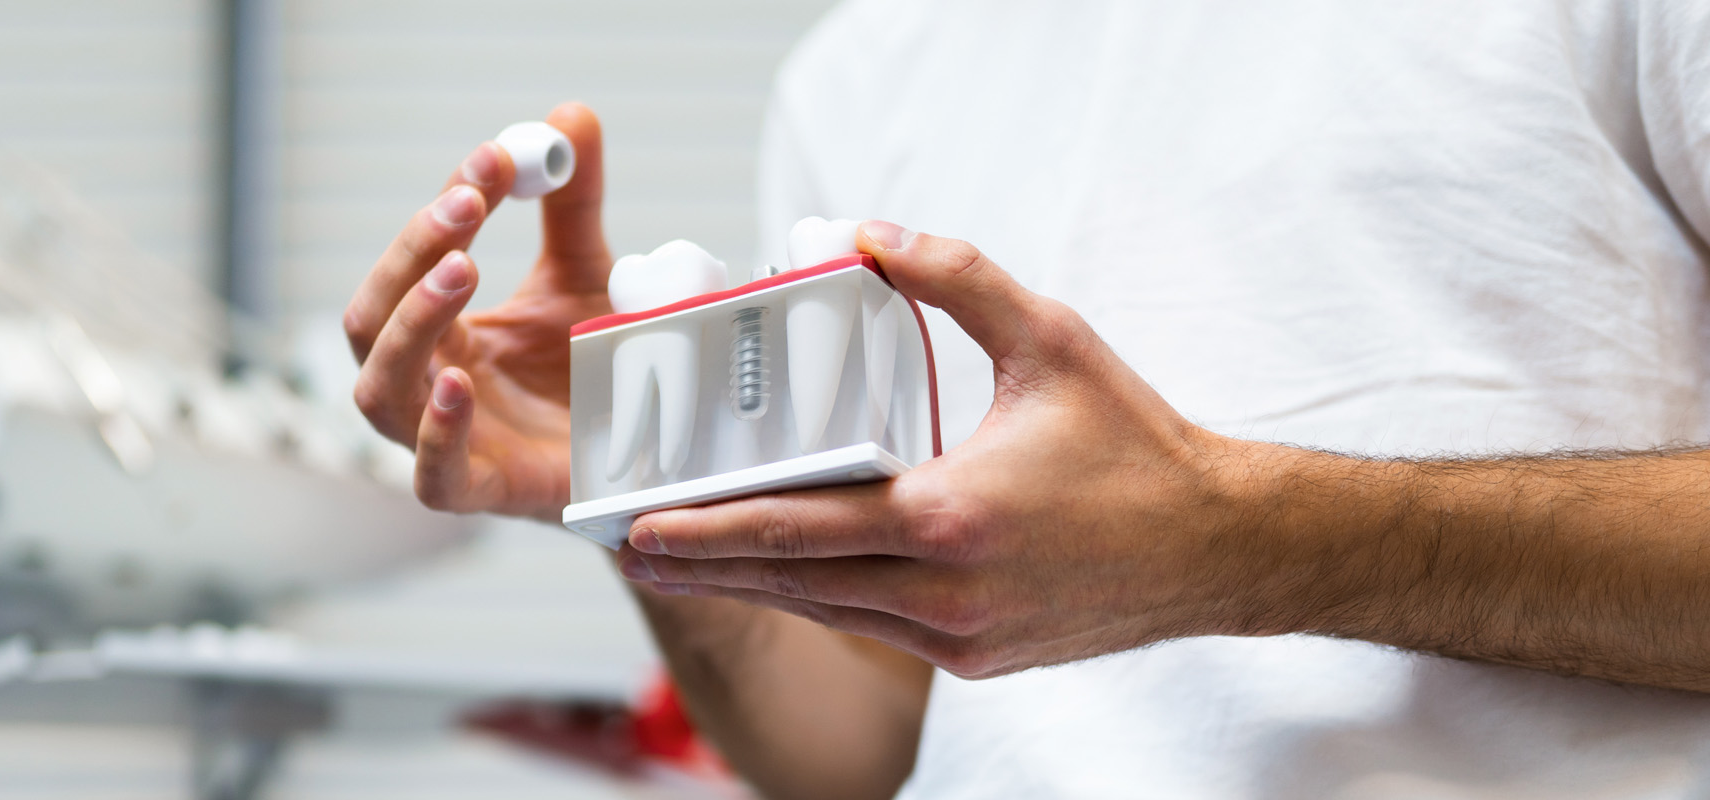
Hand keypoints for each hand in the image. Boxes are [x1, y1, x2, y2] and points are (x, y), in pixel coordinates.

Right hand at [344, 103, 611, 520]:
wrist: (644, 461)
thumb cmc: (593, 373)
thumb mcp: (586, 277)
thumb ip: (574, 206)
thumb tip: (570, 116)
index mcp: (442, 331)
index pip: (413, 262)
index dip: (443, 208)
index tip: (492, 159)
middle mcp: (428, 381)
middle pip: (372, 319)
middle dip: (410, 255)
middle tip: (469, 205)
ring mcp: (449, 441)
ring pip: (379, 390)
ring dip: (411, 324)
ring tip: (461, 270)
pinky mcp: (484, 493)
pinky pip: (433, 475)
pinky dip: (436, 430)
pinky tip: (457, 384)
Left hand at [612, 222, 1266, 678]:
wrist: (1220, 547)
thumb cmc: (1136, 443)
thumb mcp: (1049, 337)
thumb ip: (953, 277)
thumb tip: (867, 233)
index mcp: (952, 517)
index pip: (799, 527)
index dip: (710, 530)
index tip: (641, 526)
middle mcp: (946, 593)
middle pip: (793, 583)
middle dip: (704, 567)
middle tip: (628, 550)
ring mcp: (961, 639)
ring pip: (829, 612)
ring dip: (754, 588)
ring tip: (682, 564)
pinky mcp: (978, 660)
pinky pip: (875, 628)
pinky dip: (822, 601)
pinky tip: (783, 578)